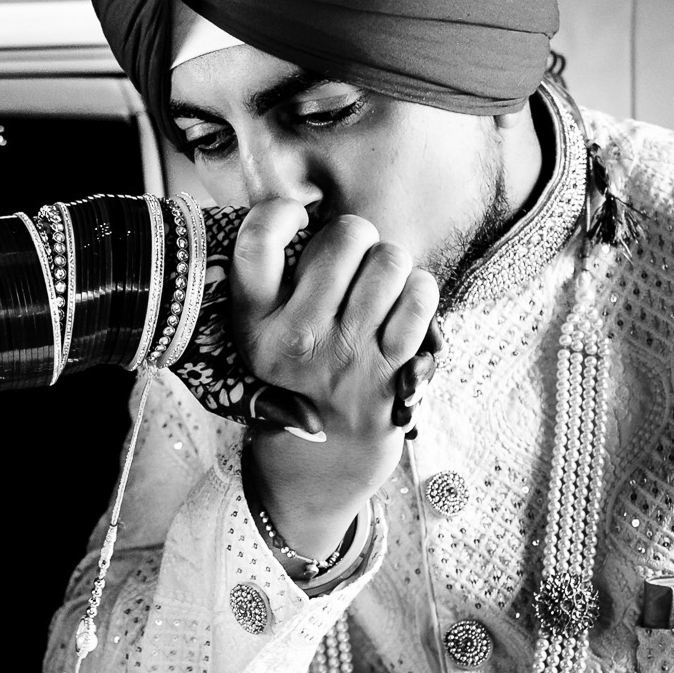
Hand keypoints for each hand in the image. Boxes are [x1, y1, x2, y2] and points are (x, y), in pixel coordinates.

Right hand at [232, 202, 438, 566]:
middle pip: (345, 236)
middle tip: (348, 262)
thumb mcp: (258, 338)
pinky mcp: (391, 371)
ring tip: (376, 288)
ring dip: (390, 266)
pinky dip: (418, 293)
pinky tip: (401, 309)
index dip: (281, 213)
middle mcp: (296, 339)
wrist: (321, 464)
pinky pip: (421, 296)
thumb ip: (270, 280)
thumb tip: (303, 208)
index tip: (294, 220)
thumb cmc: (294, 379)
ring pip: (391, 260)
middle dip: (354, 237)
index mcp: (252, 325)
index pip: (257, 240)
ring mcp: (347, 356)